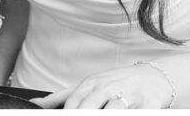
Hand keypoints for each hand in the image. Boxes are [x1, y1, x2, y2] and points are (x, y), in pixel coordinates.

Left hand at [30, 64, 173, 108]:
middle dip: (82, 115)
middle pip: (89, 107)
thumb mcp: (89, 85)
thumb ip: (61, 97)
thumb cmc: (116, 82)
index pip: (73, 103)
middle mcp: (107, 88)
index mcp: (90, 85)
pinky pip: (132, 113)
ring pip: (111, 110)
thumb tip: (36, 104)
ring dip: (104, 115)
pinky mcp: (145, 104)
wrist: (154, 77)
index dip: (67, 114)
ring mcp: (126, 95)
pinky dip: (125, 115)